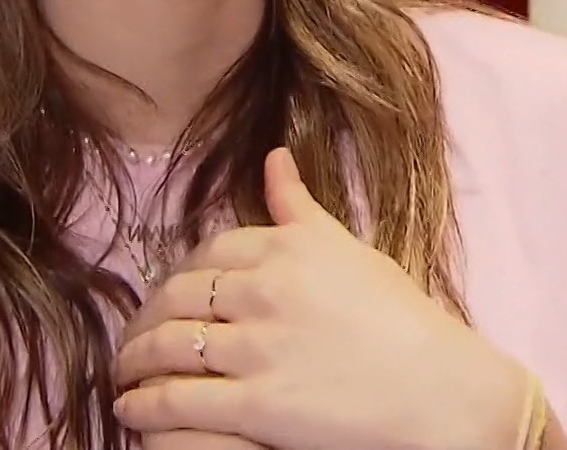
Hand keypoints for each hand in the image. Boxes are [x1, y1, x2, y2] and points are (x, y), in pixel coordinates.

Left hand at [113, 148, 529, 449]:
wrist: (443, 390)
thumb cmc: (406, 321)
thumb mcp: (352, 251)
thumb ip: (301, 209)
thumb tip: (273, 157)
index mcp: (288, 247)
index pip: (210, 250)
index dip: (180, 274)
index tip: (171, 292)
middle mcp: (265, 289)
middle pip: (178, 296)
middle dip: (146, 317)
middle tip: (135, 334)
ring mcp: (257, 347)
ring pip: (168, 345)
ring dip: (134, 359)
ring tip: (123, 372)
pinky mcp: (256, 404)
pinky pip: (177, 399)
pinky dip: (142, 404)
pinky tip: (127, 409)